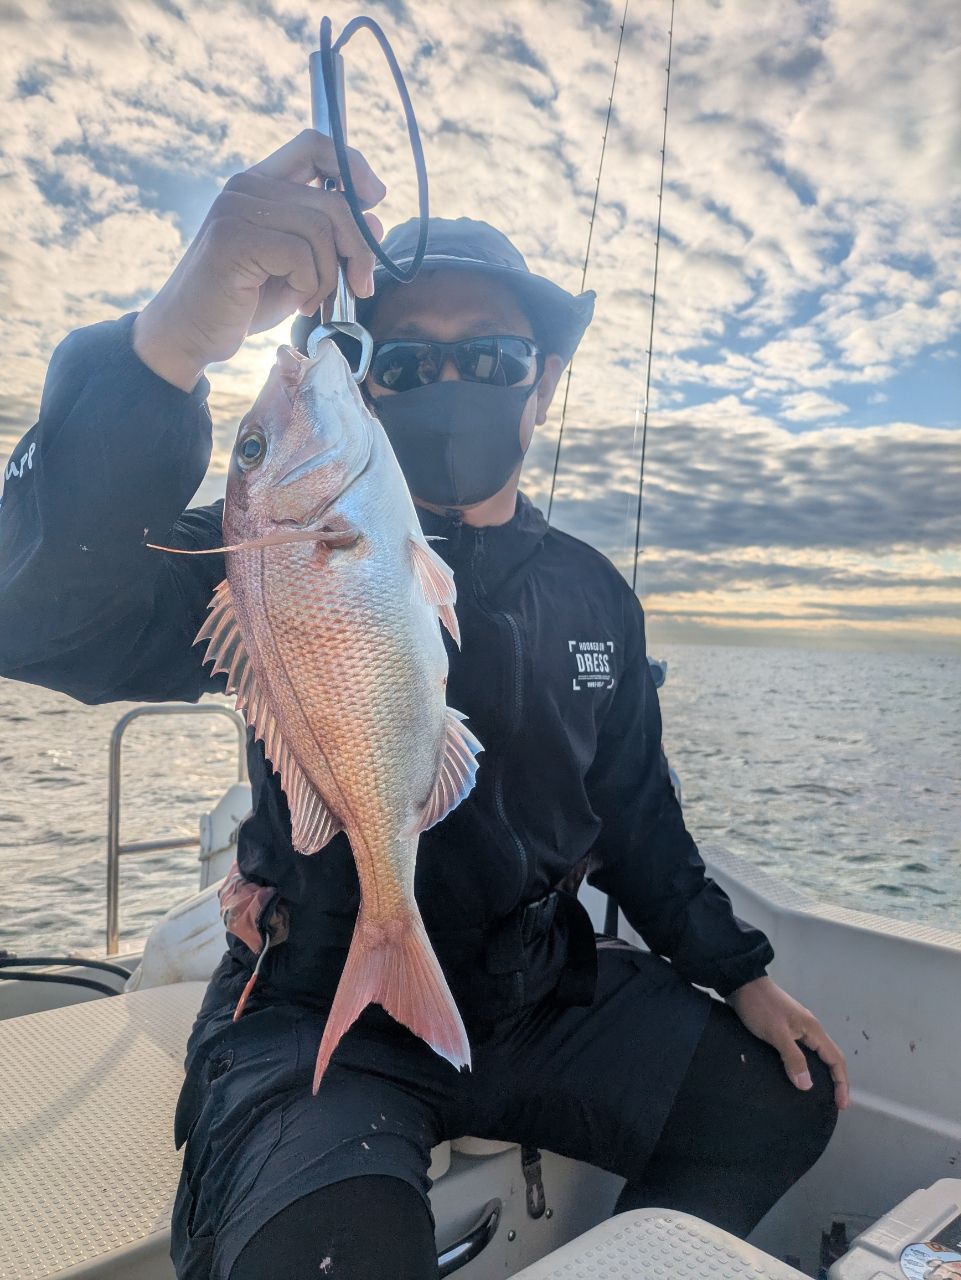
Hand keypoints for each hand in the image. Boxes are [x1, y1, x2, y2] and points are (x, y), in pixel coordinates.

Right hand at [133, 130, 386, 390]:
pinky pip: (300, 255)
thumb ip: (331, 243)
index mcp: (260, 185)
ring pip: (320, 231)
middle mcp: (246, 188)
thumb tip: (376, 221)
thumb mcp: (299, 270)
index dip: (352, 165)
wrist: (190, 334)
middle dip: (358, 249)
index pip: (314, 146)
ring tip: (311, 301)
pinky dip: (309, 286)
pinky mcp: (234, 239)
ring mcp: (236, 210)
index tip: (375, 198)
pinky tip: (295, 303)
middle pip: (331, 201)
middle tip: (359, 287)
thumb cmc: (243, 302)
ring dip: (328, 277)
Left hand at [727, 976, 849, 1109]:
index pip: (836, 1059)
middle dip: (835, 1080)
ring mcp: (797, 1027)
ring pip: (815, 1054)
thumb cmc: (761, 1007)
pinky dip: (805, 1065)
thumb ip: (793, 1058)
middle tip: (833, 1102)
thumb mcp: (777, 1033)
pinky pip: (802, 1051)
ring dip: (820, 1073)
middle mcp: (810, 1029)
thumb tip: (808, 1086)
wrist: (741, 983)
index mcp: (813, 1030)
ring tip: (816, 1093)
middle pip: (830, 1057)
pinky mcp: (784, 1027)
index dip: (842, 1083)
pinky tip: (795, 1073)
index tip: (841, 1105)